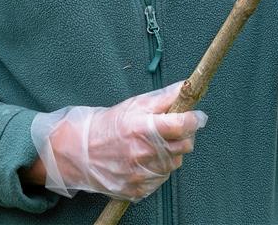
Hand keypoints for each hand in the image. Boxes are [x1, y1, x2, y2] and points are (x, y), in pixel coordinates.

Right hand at [30, 82, 206, 201]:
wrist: (81, 151)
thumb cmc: (110, 125)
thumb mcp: (136, 104)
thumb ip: (165, 97)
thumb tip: (188, 88)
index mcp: (142, 128)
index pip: (182, 125)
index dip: (194, 119)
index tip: (196, 116)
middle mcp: (142, 153)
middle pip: (185, 146)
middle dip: (184, 136)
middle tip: (172, 130)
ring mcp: (139, 174)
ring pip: (175, 163)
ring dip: (171, 153)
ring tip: (154, 145)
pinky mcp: (137, 190)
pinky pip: (162, 179)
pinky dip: (159, 169)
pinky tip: (146, 159)